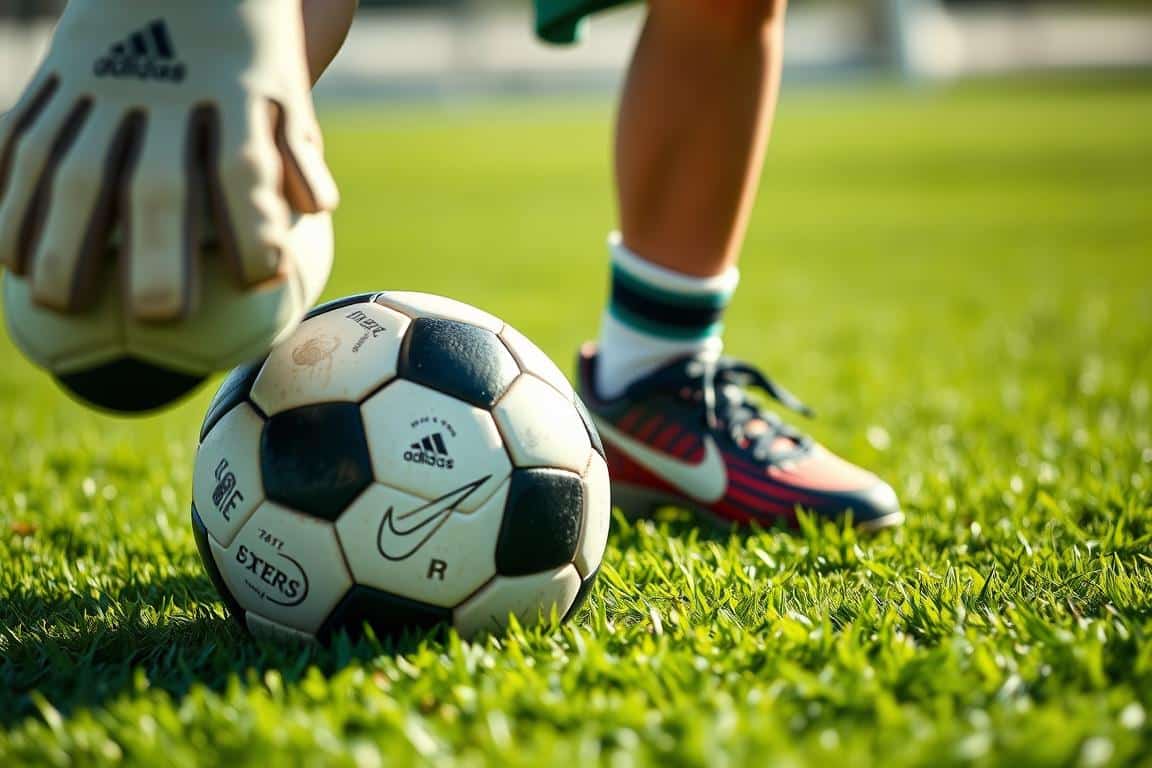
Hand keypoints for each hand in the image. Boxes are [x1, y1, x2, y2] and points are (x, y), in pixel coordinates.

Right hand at [0, 0, 337, 319]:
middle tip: (156, 315)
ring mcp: (103, 76)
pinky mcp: (58, 69)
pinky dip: (12, 195)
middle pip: (158, 180)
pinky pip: (25, 136)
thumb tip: (315, 208)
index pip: (245, 167)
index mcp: (235, 90)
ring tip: (54, 304)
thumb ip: (295, 149)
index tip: (262, 281)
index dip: (254, 224)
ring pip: (72, 163)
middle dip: (155, 249)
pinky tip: (8, 256)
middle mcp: (167, 86)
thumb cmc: (243, 45)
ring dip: (60, 237)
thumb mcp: (282, 86)